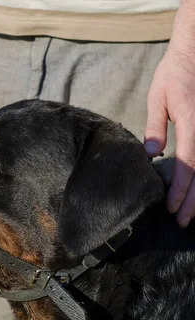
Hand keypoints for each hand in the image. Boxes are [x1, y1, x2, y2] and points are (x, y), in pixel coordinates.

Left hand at [145, 45, 194, 227]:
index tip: (171, 208)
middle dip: (193, 201)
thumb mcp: (159, 97)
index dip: (180, 190)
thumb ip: (155, 126)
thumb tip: (151, 156)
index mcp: (193, 122)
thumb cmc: (175, 73)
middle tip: (183, 222)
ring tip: (192, 214)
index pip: (188, 164)